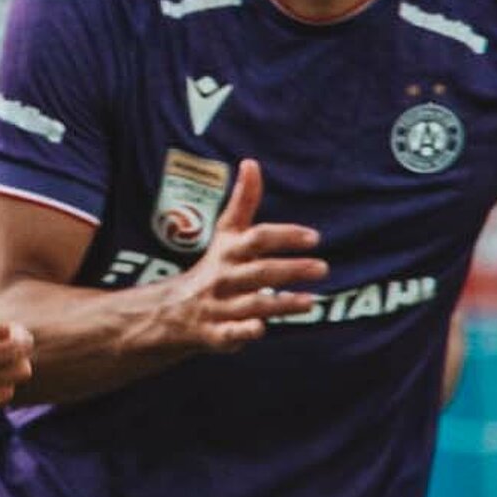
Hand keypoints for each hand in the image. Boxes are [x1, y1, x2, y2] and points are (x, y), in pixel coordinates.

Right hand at [155, 161, 326, 355]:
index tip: (314, 237)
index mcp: (229, 251)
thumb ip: (243, 202)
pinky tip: (261, 329)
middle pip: (259, 271)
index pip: (258, 238)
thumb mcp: (226, 234)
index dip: (285, 236)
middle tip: (322, 267)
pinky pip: (230, 333)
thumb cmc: (215, 267)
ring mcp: (220, 306)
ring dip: (280, 303)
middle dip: (290, 269)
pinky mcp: (217, 334)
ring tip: (310, 302)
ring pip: (252, 303)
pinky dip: (244, 331)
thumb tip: (251, 162)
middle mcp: (225, 277)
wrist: (174, 310)